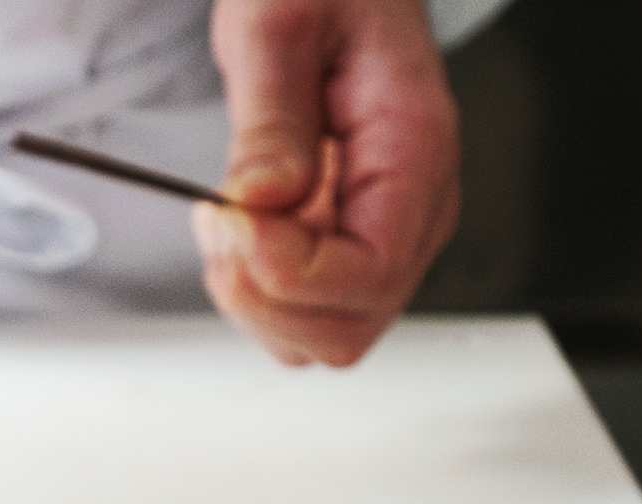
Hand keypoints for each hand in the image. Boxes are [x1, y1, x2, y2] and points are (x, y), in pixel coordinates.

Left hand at [194, 0, 459, 365]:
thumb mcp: (279, 25)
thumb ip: (273, 118)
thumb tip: (263, 200)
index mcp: (417, 152)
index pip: (370, 275)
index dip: (290, 274)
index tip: (237, 221)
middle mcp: (410, 210)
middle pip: (346, 329)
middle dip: (264, 298)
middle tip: (224, 223)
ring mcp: (377, 234)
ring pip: (317, 335)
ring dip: (253, 298)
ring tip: (228, 219)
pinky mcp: (339, 241)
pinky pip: (296, 306)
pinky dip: (252, 286)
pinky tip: (237, 225)